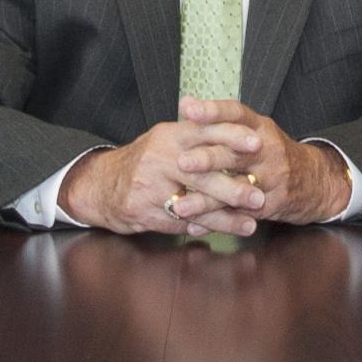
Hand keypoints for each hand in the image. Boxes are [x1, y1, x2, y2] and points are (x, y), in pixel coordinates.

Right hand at [62, 119, 252, 236]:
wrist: (101, 184)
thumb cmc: (145, 161)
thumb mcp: (167, 140)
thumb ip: (198, 135)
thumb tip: (241, 128)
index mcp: (169, 135)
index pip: (204, 130)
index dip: (232, 135)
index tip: (259, 142)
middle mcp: (159, 157)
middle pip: (201, 171)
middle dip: (233, 186)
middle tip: (260, 196)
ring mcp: (149, 185)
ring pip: (192, 203)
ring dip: (223, 217)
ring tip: (249, 224)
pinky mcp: (142, 209)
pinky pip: (178, 222)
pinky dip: (200, 228)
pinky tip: (219, 232)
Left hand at [168, 98, 351, 228]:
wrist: (315, 180)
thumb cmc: (272, 153)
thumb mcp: (256, 131)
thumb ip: (223, 121)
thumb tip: (185, 104)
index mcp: (260, 127)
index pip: (236, 113)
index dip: (212, 110)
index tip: (187, 109)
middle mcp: (268, 150)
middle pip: (236, 153)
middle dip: (208, 159)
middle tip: (182, 163)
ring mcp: (272, 179)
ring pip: (236, 189)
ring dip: (206, 200)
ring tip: (180, 206)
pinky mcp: (271, 205)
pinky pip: (239, 214)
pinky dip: (215, 222)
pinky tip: (193, 226)